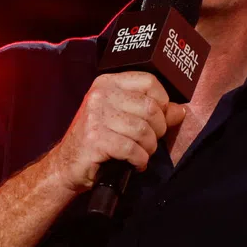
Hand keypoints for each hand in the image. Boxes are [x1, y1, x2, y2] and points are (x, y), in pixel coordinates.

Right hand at [47, 72, 186, 193]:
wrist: (66, 165)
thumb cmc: (98, 140)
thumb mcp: (123, 119)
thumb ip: (153, 112)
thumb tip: (180, 110)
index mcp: (108, 83)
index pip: (149, 81)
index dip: (162, 102)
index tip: (159, 117)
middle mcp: (100, 95)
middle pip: (150, 108)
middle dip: (158, 130)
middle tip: (150, 141)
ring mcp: (95, 116)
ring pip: (143, 130)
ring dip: (149, 147)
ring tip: (141, 153)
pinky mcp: (95, 140)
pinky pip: (132, 149)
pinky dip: (140, 160)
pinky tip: (135, 163)